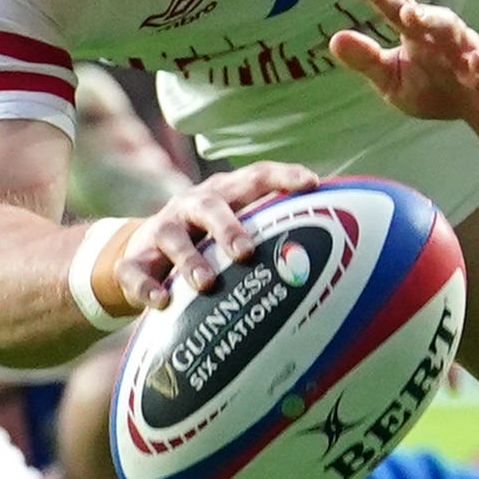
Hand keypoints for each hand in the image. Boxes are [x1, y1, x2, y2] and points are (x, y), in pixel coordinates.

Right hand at [96, 161, 324, 310]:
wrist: (139, 256)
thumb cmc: (207, 247)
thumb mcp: (236, 234)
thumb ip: (275, 238)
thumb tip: (345, 253)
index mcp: (222, 196)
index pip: (254, 177)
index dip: (282, 176)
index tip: (312, 184)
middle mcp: (190, 207)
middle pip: (210, 206)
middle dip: (229, 227)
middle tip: (247, 252)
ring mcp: (159, 233)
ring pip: (172, 237)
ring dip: (190, 258)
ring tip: (206, 282)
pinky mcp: (133, 262)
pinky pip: (135, 272)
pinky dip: (147, 287)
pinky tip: (162, 302)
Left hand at [326, 0, 478, 145]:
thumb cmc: (431, 83)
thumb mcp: (393, 76)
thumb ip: (367, 59)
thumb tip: (335, 39)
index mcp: (422, 38)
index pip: (400, 11)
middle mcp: (455, 45)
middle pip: (446, 23)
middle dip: (431, 18)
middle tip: (409, 15)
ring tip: (478, 66)